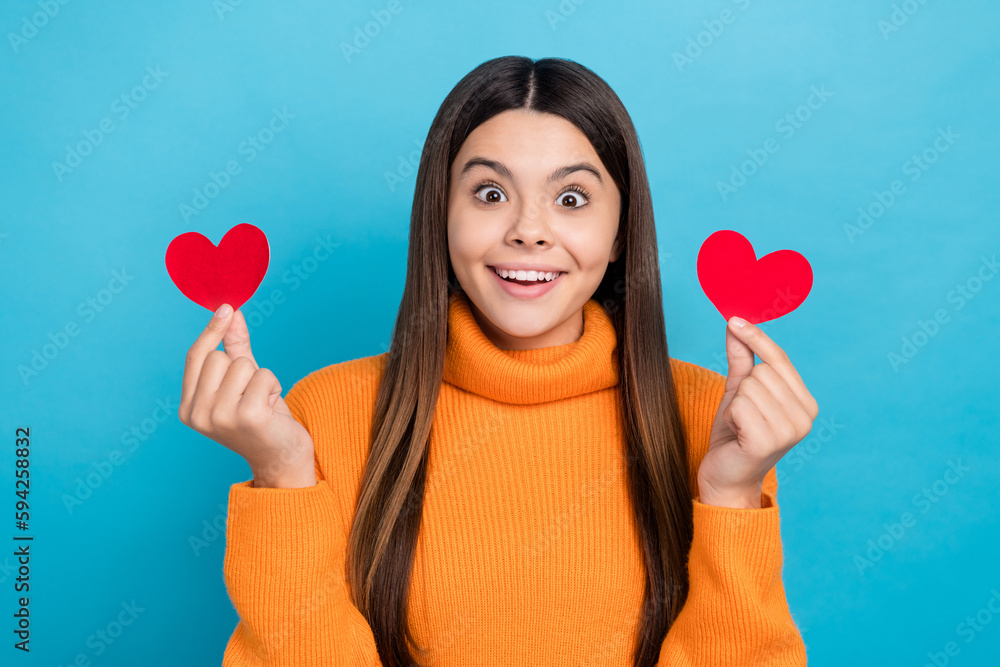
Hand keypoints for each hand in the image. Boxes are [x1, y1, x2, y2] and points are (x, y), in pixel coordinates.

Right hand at [178, 303, 316, 487]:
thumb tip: (231, 311)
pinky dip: (274, 386)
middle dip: (244, 368)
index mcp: (188, 408)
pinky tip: (273, 409)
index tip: (226, 307)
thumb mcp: (243, 382)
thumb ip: (234, 348)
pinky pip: (263, 375)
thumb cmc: (262, 419)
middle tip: (253, 395)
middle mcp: (198, 415)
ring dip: (262, 379)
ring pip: (242, 365)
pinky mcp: (247, 416)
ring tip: (264, 403)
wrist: (282, 458)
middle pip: (220, 358)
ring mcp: (220, 418)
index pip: (195, 357)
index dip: (211, 330)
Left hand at [697, 316, 818, 507]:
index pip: (780, 359)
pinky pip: (739, 405)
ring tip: (739, 427)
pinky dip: (729, 417)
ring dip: (734, 405)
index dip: (756, 337)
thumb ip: (742, 360)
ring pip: (748, 387)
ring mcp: (789, 431)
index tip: (733, 319)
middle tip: (742, 416)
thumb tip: (735, 325)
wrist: (725, 478)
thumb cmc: (734, 436)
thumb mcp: (738, 392)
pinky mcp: (767, 441)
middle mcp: (805, 417)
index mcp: (805, 403)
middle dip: (741, 390)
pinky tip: (736, 435)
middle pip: (761, 372)